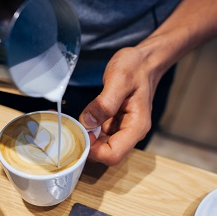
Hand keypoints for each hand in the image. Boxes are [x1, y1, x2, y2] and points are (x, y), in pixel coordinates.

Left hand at [79, 47, 161, 166]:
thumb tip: (87, 122)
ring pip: (101, 146)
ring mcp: (122, 129)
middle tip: (72, 129)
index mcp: (136, 127)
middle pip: (106, 154)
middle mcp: (130, 132)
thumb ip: (104, 103)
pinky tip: (79, 120)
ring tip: (72, 124)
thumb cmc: (136, 67)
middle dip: (87, 146)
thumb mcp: (119, 80)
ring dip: (86, 139)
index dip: (94, 150)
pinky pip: (99, 135)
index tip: (82, 133)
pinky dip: (88, 130)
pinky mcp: (114, 123)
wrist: (144, 61)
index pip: (114, 155)